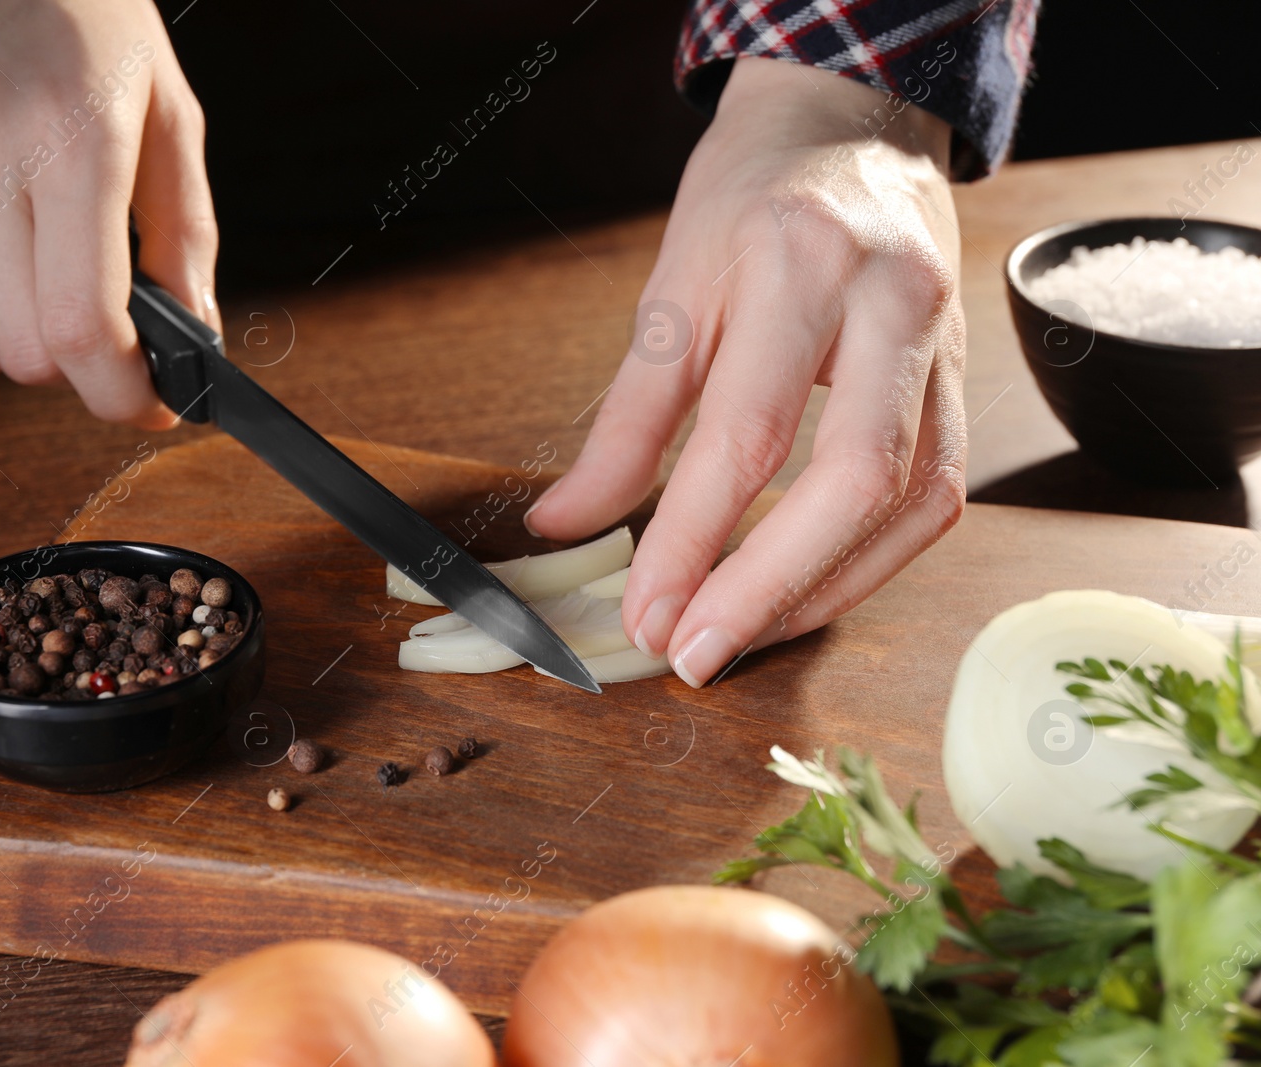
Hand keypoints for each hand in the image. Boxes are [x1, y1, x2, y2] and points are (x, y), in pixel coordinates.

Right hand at [0, 0, 217, 427]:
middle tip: (106, 336)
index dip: (118, 391)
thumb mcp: (174, 128)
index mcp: (74, 142)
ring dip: (20, 338)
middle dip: (75, 369)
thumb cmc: (101, 43)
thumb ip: (187, 244)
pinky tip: (1, 223)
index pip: (80, 324)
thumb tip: (193, 344)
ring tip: (52, 281)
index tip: (146, 404)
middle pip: (20, 350)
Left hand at [526, 57, 967, 686]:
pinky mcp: (964, 378)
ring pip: (914, 499)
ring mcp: (943, 340)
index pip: (747, 433)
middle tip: (694, 652)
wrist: (851, 126)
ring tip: (743, 637)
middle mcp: (890, 301)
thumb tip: (565, 523)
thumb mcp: (671, 289)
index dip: (692, 540)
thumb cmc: (752, 198)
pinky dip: (871, 560)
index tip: (645, 613)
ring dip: (826, 590)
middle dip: (769, 588)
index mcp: (799, 264)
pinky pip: (936, 493)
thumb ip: (625, 419)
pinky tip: (808, 593)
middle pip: (853, 478)